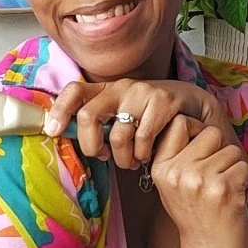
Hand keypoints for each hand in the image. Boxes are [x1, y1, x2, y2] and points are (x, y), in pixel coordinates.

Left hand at [46, 79, 236, 168]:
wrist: (195, 110)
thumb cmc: (153, 120)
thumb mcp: (124, 119)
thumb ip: (100, 125)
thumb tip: (65, 137)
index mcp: (107, 91)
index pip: (75, 91)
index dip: (60, 110)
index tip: (53, 132)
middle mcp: (121, 87)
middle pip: (88, 115)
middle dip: (92, 146)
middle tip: (103, 157)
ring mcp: (142, 92)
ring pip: (116, 135)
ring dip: (123, 158)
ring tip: (133, 161)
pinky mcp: (162, 102)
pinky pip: (142, 139)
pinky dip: (144, 155)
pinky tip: (149, 155)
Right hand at [151, 116, 247, 247]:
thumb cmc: (197, 217)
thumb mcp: (173, 185)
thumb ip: (179, 155)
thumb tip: (193, 120)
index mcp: (161, 168)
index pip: (179, 122)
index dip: (197, 131)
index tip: (202, 152)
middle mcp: (177, 172)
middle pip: (211, 132)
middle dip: (221, 152)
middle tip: (216, 179)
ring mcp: (200, 180)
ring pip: (232, 150)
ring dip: (236, 170)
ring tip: (225, 193)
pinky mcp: (224, 189)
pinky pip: (245, 167)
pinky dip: (247, 183)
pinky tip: (235, 201)